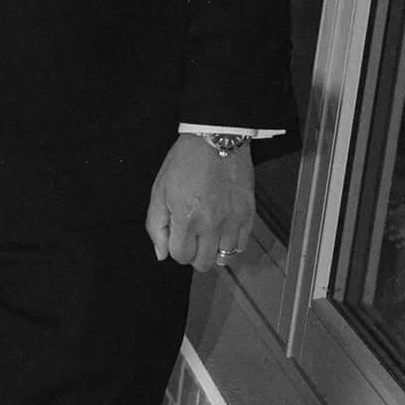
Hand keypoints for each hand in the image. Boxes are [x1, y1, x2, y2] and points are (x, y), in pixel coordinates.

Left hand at [146, 134, 252, 271]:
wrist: (216, 140)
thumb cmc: (185, 162)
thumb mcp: (159, 190)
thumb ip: (156, 225)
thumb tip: (161, 253)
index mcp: (186, 218)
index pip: (180, 256)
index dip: (175, 249)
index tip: (176, 236)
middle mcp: (210, 224)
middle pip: (203, 263)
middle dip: (193, 255)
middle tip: (192, 237)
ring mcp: (232, 221)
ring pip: (224, 257)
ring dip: (213, 250)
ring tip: (208, 233)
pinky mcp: (248, 214)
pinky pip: (241, 244)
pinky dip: (231, 242)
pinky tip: (223, 228)